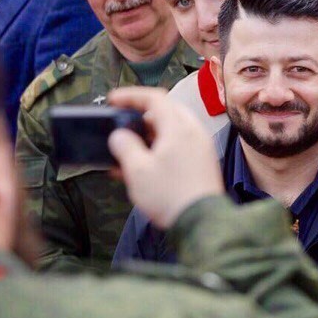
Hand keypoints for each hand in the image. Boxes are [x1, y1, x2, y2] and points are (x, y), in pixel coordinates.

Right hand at [108, 87, 223, 228]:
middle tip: (122, 126)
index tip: (114, 100)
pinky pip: (179, 146)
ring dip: (149, 136)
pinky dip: (160, 149)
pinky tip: (144, 167)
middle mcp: (194, 132)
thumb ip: (125, 147)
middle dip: (140, 117)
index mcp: (179, 127)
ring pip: (172, 130)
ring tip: (129, 152)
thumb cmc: (171, 195)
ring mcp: (201, 147)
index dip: (131, 96)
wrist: (201, 222)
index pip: (155, 98)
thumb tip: (119, 136)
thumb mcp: (137, 170)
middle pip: (165, 112)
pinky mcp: (203, 162)